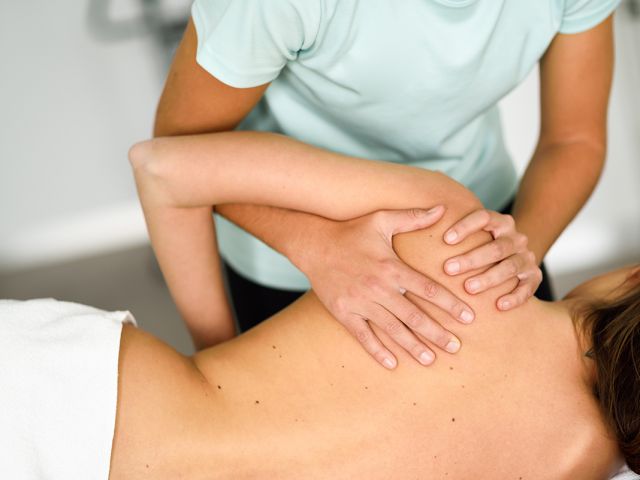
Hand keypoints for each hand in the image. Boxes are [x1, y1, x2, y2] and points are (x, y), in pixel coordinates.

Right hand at [298, 206, 474, 369]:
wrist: (313, 245)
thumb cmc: (350, 231)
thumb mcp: (381, 220)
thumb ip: (413, 217)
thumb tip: (442, 209)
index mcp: (391, 267)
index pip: (427, 289)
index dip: (450, 304)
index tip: (468, 317)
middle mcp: (378, 288)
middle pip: (413, 316)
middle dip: (437, 333)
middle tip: (455, 347)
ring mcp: (360, 302)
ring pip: (391, 329)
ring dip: (412, 346)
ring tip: (431, 359)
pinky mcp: (344, 312)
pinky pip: (363, 336)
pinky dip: (377, 351)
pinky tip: (392, 363)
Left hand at [442, 209, 541, 310]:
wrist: (513, 259)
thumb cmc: (479, 248)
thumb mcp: (470, 236)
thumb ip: (449, 232)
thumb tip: (413, 225)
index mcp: (500, 222)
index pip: (484, 217)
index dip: (465, 227)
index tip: (445, 240)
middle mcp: (516, 238)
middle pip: (497, 246)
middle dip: (472, 259)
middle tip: (448, 269)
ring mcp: (526, 257)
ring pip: (510, 266)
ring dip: (489, 278)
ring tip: (468, 288)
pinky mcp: (533, 277)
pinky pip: (527, 288)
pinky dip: (514, 297)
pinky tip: (498, 305)